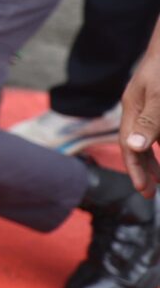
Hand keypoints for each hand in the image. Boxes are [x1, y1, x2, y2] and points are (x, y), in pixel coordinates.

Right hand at [123, 33, 159, 194]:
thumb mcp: (158, 95)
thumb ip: (150, 121)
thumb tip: (137, 147)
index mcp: (134, 108)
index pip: (131, 145)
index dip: (137, 169)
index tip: (145, 191)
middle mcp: (140, 109)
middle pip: (137, 145)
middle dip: (144, 169)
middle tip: (151, 192)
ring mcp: (151, 105)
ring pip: (150, 139)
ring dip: (154, 160)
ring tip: (159, 179)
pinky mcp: (159, 102)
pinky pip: (158, 130)